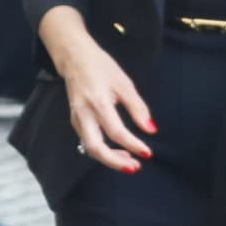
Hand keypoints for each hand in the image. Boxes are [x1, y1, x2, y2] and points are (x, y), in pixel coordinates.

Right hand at [57, 35, 154, 172]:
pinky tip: (117, 150)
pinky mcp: (75, 120)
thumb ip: (138, 108)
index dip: (133, 145)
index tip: (147, 153)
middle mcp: (84, 113)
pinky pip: (87, 141)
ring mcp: (77, 118)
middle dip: (115, 162)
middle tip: (135, 167)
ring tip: (129, 161)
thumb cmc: (101, 67)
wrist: (75, 58)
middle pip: (96, 148)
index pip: (116, 132)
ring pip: (90, 148)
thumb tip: (151, 129)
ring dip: (109, 158)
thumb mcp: (124, 83)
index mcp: (98, 101)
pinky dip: (102, 150)